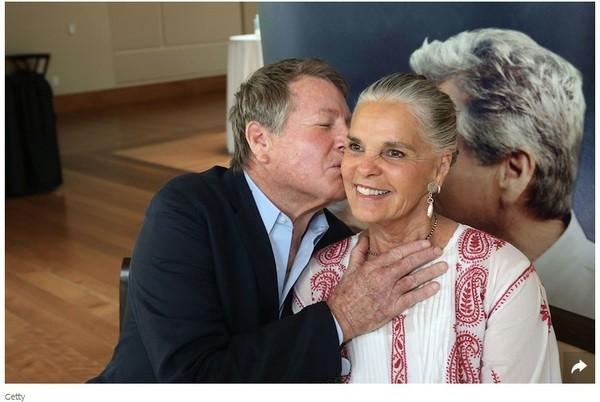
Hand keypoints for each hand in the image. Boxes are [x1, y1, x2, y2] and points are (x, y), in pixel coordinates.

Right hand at [326, 234, 446, 341]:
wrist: (342, 317)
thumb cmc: (345, 292)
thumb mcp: (350, 268)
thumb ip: (360, 251)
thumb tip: (366, 236)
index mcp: (373, 267)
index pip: (397, 253)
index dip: (413, 247)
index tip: (426, 243)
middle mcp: (383, 278)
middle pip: (409, 264)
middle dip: (426, 256)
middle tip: (439, 250)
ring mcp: (389, 293)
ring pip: (414, 280)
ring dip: (430, 272)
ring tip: (443, 267)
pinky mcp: (393, 308)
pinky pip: (412, 298)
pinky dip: (425, 292)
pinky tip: (436, 287)